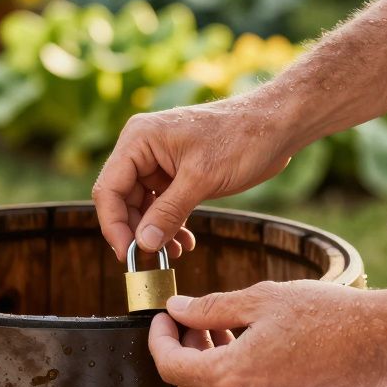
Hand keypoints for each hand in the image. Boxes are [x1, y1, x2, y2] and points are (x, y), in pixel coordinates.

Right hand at [92, 96, 299, 255]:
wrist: (276, 126)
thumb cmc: (240, 139)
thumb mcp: (202, 179)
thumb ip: (168, 213)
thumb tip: (142, 244)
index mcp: (139, 140)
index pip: (110, 188)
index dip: (114, 224)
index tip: (129, 255)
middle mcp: (143, 149)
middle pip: (122, 199)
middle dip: (137, 231)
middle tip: (152, 260)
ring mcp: (160, 162)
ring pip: (142, 206)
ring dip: (155, 232)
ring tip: (174, 254)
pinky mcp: (177, 174)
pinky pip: (162, 205)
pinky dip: (170, 225)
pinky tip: (184, 243)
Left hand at [149, 281, 386, 386]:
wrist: (385, 343)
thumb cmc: (328, 315)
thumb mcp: (261, 300)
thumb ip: (211, 308)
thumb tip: (178, 311)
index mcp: (233, 376)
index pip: (171, 367)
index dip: (159, 340)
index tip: (165, 319)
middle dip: (181, 359)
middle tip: (194, 326)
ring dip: (209, 374)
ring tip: (226, 334)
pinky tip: (255, 353)